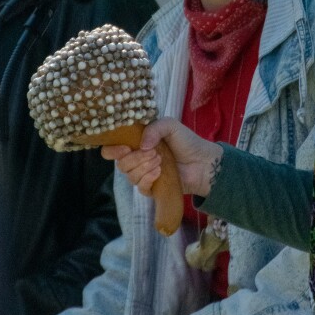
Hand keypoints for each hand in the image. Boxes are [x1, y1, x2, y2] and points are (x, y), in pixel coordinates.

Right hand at [101, 117, 220, 198]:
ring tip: (160, 161)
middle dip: (135, 158)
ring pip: (130, 176)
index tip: (125, 148)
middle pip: (121, 164)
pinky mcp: (153, 188)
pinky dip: (147, 179)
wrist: (203, 162)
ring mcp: (144, 175)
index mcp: (136, 144)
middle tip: (153, 152)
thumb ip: (154, 128)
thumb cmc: (186, 141)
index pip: (111, 150)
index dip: (112, 150)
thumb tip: (141, 145)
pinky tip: (159, 172)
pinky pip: (141, 188)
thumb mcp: (170, 125)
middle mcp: (137, 160)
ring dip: (144, 168)